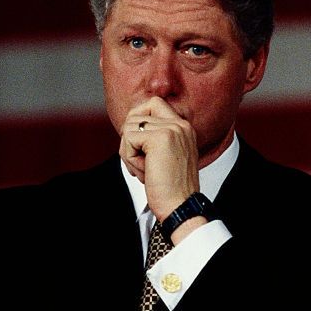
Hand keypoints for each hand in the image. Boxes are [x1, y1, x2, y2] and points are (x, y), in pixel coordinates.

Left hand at [120, 96, 199, 221]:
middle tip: (141, 163)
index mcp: (184, 127)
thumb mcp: (163, 156)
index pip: (153, 104)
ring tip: (145, 170)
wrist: (180, 206)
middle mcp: (180, 124)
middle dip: (130, 141)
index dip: (137, 120)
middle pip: (136, 115)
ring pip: (129, 127)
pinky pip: (128, 138)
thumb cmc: (169, 188)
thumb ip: (153, 137)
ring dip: (129, 152)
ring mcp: (172, 128)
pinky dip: (129, 158)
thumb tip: (127, 126)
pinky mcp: (160, 137)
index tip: (139, 145)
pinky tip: (144, 172)